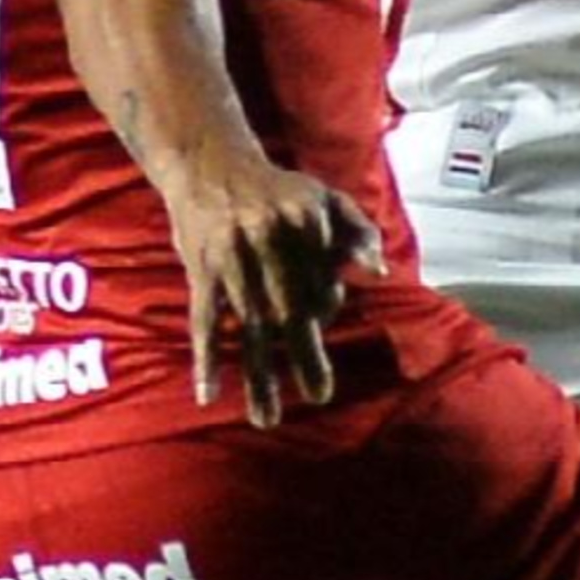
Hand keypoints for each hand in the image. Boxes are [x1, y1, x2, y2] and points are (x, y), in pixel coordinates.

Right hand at [166, 157, 388, 427]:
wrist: (208, 161)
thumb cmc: (275, 187)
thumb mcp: (323, 196)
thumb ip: (357, 229)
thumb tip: (378, 271)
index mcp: (304, 221)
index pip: (323, 280)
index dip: (325, 304)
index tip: (320, 318)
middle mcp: (269, 239)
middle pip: (291, 310)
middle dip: (305, 356)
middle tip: (319, 394)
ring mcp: (231, 258)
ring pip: (249, 326)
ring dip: (257, 375)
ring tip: (266, 418)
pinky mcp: (200, 269)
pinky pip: (204, 321)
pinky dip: (205, 358)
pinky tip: (207, 394)